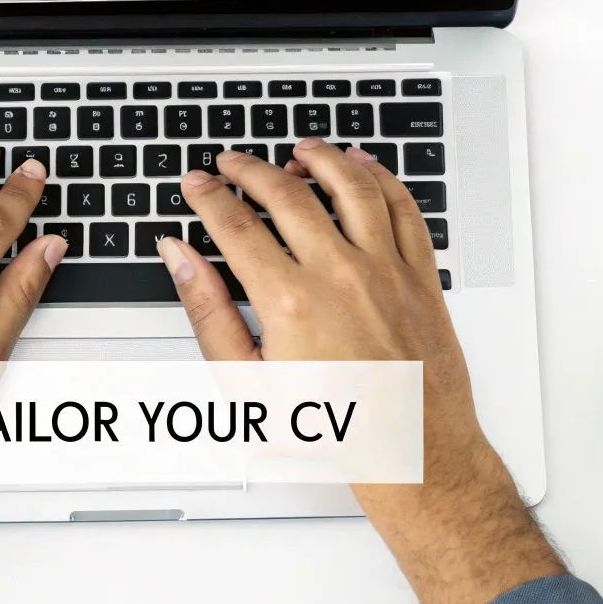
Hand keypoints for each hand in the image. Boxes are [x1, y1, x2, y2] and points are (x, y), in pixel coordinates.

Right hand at [157, 138, 563, 603]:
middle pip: (287, 194)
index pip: (235, 224)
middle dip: (250, 169)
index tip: (197, 182)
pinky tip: (365, 168)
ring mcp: (386, 271)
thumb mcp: (248, 381)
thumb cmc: (334, 428)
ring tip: (299, 151)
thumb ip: (209, 311)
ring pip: (351, 186)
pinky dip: (382, 179)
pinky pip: (404, 209)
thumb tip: (181, 259)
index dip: (208, 195)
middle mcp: (340, 275)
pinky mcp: (421, 276)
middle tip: (232, 162)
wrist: (411, 452)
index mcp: (290, 301)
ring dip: (320, 158)